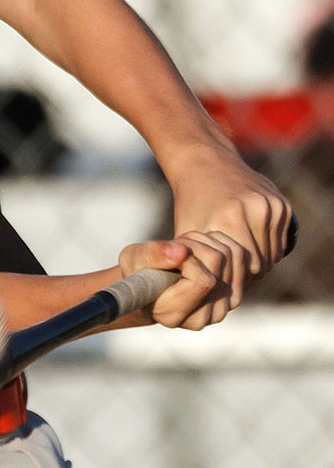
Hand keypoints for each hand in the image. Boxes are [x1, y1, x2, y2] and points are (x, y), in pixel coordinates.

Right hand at [117, 238, 232, 330]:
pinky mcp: (233, 298)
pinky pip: (242, 258)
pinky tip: (201, 250)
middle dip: (197, 245)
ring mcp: (220, 310)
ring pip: (232, 257)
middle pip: (218, 264)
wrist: (151, 285)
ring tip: (186, 249)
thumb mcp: (133, 258)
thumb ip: (153, 255)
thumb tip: (182, 252)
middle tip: (177, 246)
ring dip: (208, 242)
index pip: (203, 281)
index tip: (173, 253)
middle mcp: (201, 319)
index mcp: (173, 314)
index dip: (189, 259)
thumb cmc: (138, 271)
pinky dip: (223, 244)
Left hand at [167, 143, 292, 303]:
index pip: (244, 268)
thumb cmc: (190, 204)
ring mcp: (270, 204)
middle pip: (261, 262)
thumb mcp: (186, 236)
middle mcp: (253, 208)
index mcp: (228, 217)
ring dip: (259, 261)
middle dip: (247, 272)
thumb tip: (207, 303)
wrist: (205, 164)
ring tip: (240, 261)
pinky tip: (250, 243)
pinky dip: (268, 246)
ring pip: (273, 252)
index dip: (235, 279)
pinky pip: (281, 239)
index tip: (226, 284)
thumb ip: (196, 267)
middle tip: (233, 275)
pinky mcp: (281, 203)